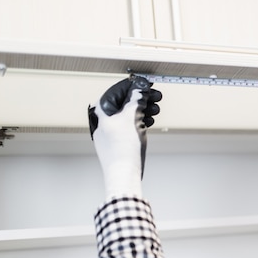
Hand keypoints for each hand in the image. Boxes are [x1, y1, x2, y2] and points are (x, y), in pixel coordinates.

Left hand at [88, 76, 161, 197]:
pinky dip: (139, 120)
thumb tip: (139, 88)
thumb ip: (136, 100)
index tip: (147, 84)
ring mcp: (109, 130)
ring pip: (128, 113)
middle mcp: (103, 118)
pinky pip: (128, 124)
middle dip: (142, 98)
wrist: (123, 173)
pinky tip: (148, 120)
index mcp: (101, 110)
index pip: (119, 89)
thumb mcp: (132, 118)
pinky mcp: (116, 139)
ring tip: (155, 110)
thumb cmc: (122, 150)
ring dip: (143, 109)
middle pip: (124, 101)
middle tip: (155, 97)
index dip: (135, 85)